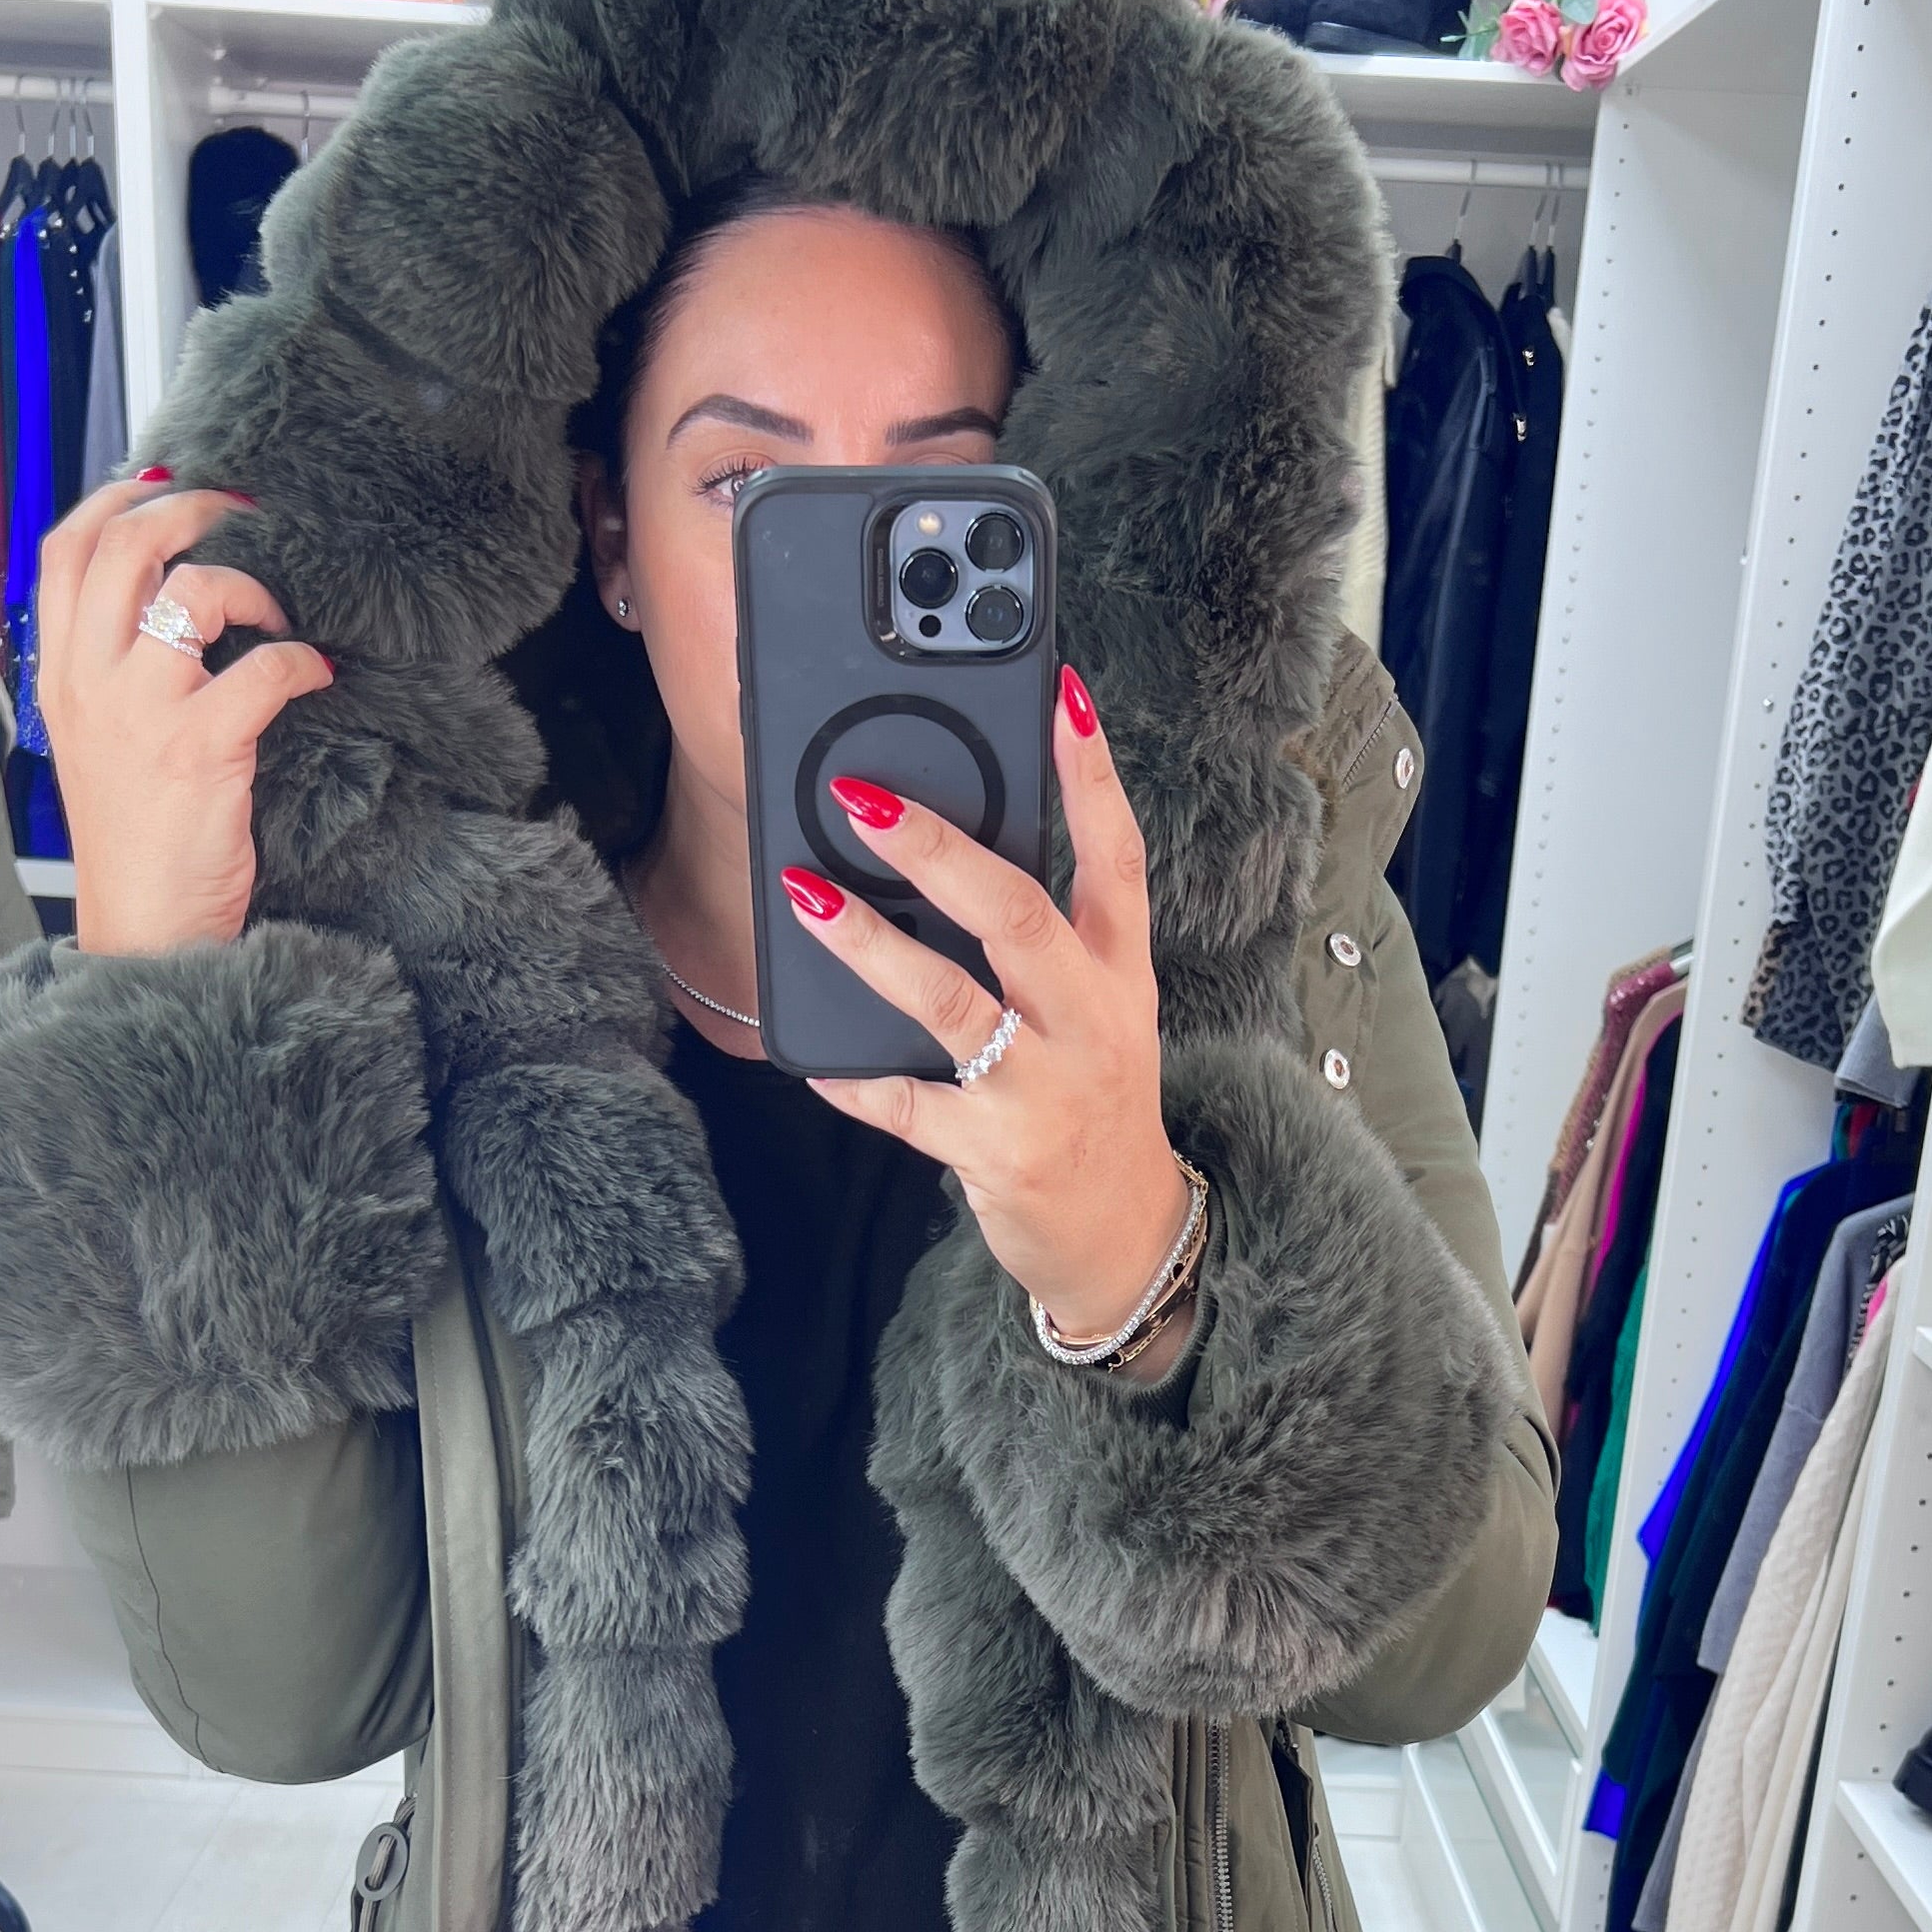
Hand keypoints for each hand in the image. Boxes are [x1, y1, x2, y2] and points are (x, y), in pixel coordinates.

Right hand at [35, 476, 334, 955]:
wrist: (144, 924)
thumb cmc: (135, 839)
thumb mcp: (98, 742)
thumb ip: (112, 672)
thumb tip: (160, 604)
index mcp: (60, 675)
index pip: (66, 551)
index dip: (115, 500)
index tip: (161, 485)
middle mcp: (90, 681)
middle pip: (126, 547)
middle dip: (189, 510)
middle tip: (238, 511)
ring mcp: (142, 711)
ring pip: (192, 590)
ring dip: (250, 584)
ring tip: (279, 612)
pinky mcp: (200, 747)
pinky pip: (263, 667)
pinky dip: (301, 659)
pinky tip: (315, 671)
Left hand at [791, 664, 1191, 1356]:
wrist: (1123, 1237)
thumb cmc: (1094, 1105)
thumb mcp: (1101, 1015)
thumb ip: (1050, 943)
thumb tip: (949, 853)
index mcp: (1119, 975)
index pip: (1118, 858)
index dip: (1092, 776)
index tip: (1064, 694)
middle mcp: (1090, 1022)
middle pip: (1020, 916)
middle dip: (941, 851)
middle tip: (865, 799)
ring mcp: (1043, 1089)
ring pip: (951, 1003)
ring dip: (871, 945)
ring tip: (808, 895)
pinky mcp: (996, 1151)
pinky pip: (908, 1106)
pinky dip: (855, 1081)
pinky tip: (812, 1061)